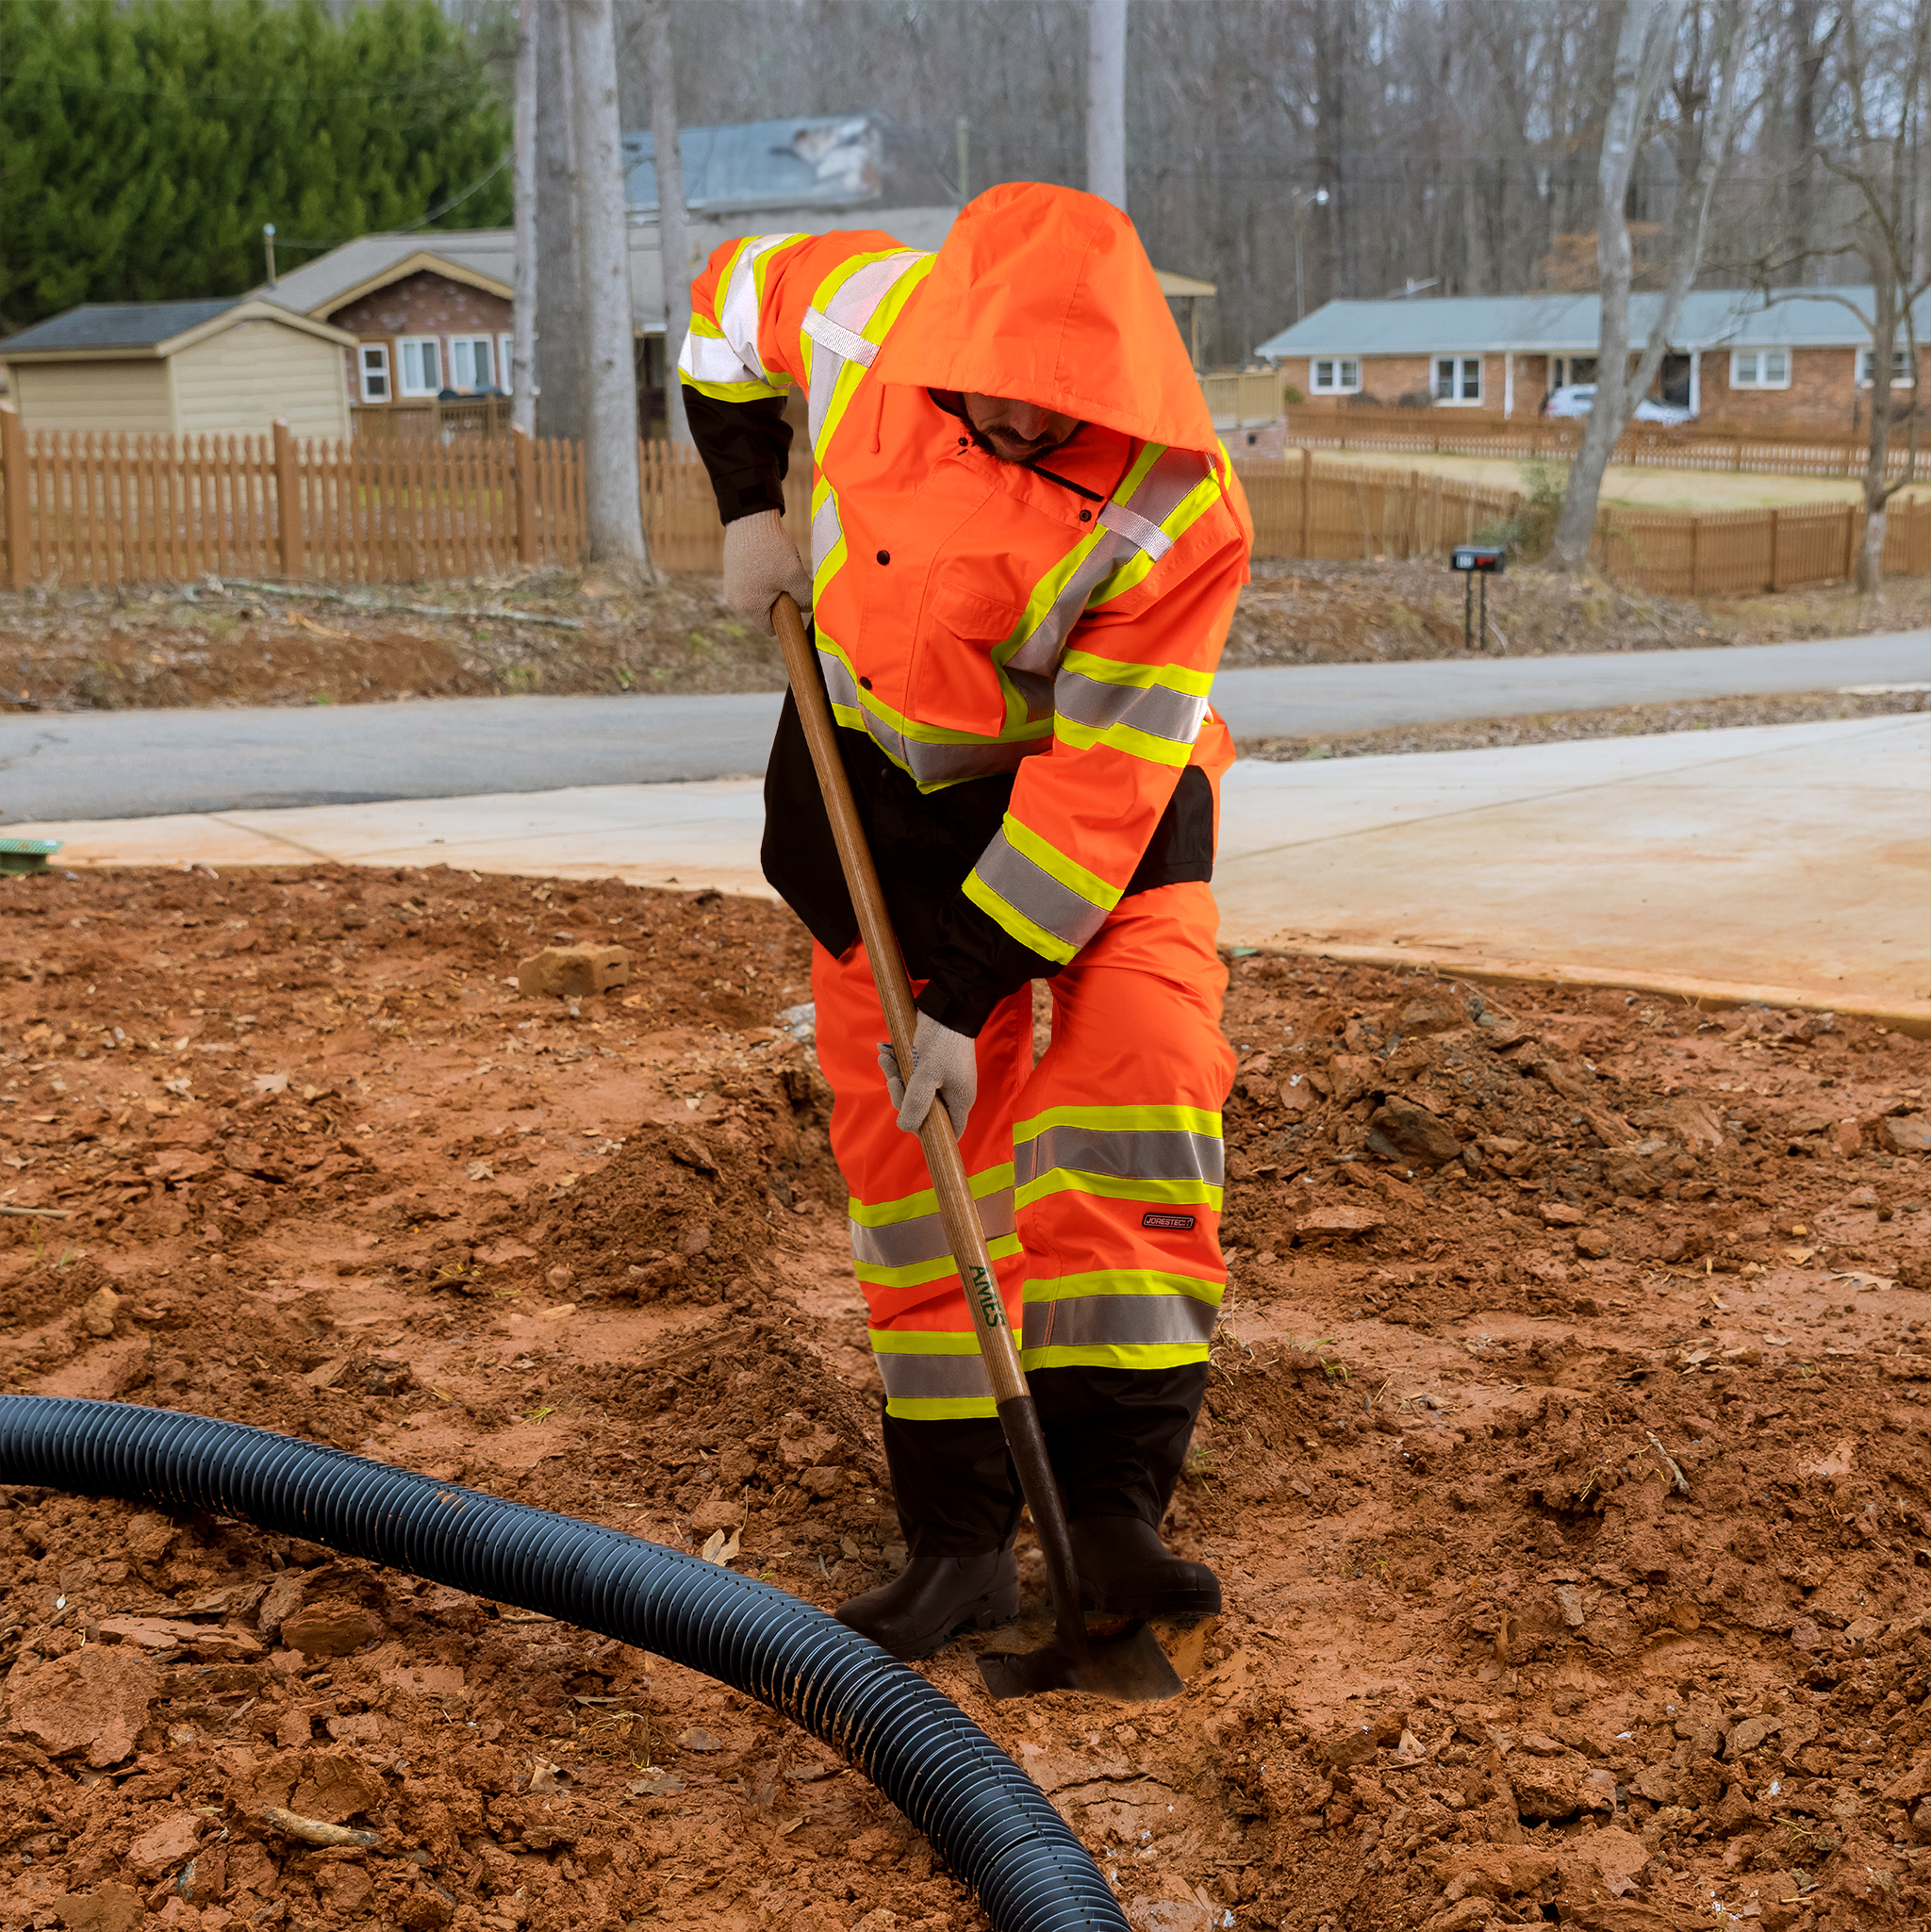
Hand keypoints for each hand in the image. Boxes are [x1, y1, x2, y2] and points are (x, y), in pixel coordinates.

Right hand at [721, 509, 811, 635]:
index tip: (795, 605)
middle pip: (765, 612)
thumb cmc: (771, 549)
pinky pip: (752, 583)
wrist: (750, 517)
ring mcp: (731, 585)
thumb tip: (810, 610)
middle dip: (779, 600)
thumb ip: (805, 598)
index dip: (786, 620)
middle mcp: (735, 600)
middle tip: (787, 579)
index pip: (770, 629)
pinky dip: (763, 577)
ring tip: (776, 566)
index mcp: (748, 607)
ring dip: (772, 587)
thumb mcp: (794, 576)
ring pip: (759, 596)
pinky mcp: (731, 572)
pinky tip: (767, 560)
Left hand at [877, 1012, 977, 1136]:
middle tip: (893, 1079)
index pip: (949, 1132)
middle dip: (902, 1095)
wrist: (945, 1007)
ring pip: (914, 1090)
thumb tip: (906, 1127)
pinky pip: (913, 1073)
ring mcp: (943, 1079)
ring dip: (896, 1075)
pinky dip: (899, 1065)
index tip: (908, 1119)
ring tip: (885, 1058)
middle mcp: (953, 1093)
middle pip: (924, 1110)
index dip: (928, 1132)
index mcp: (959, 1101)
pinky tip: (886, 1052)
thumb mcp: (925, 1075)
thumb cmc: (941, 1042)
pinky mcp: (932, 1065)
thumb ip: (916, 1104)